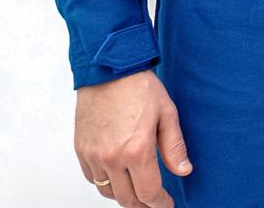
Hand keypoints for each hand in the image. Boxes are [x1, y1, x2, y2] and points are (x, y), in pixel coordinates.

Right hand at [74, 70, 190, 205]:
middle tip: (154, 201)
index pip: (149, 193)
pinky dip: (105, 182)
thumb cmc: (139, 87)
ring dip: (123, 195)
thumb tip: (183, 171)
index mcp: (136, 150)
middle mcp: (111, 157)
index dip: (160, 204)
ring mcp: (93, 155)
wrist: (108, 69)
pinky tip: (117, 176)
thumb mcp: (167, 114)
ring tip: (137, 189)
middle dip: (143, 205)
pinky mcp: (80, 149)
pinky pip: (91, 178)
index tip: (166, 205)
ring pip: (107, 191)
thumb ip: (174, 147)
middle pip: (127, 199)